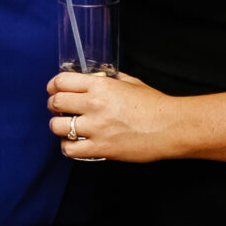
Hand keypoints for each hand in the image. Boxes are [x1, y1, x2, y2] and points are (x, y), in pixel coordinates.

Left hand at [46, 69, 175, 161]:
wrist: (171, 127)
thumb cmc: (155, 105)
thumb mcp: (131, 83)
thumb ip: (112, 78)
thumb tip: (100, 76)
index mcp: (101, 85)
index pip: (62, 81)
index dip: (54, 85)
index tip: (54, 90)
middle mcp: (94, 104)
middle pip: (56, 102)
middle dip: (54, 105)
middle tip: (59, 109)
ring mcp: (96, 127)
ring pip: (58, 127)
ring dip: (59, 127)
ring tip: (66, 127)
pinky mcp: (101, 148)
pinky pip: (70, 149)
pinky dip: (68, 147)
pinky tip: (76, 143)